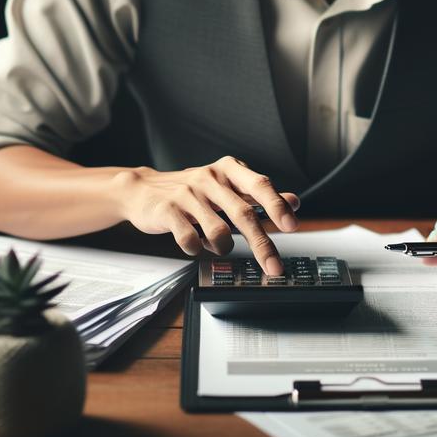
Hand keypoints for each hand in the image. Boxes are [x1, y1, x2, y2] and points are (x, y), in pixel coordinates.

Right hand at [111, 156, 298, 273]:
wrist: (142, 190)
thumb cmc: (192, 191)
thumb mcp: (227, 187)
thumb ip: (259, 196)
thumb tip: (294, 202)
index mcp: (228, 170)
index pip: (259, 185)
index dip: (277, 206)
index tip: (291, 226)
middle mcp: (209, 178)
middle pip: (242, 214)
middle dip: (261, 244)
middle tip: (274, 266)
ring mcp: (187, 193)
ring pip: (217, 231)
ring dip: (222, 247)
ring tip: (217, 245)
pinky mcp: (167, 210)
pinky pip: (189, 238)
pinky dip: (196, 248)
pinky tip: (194, 244)